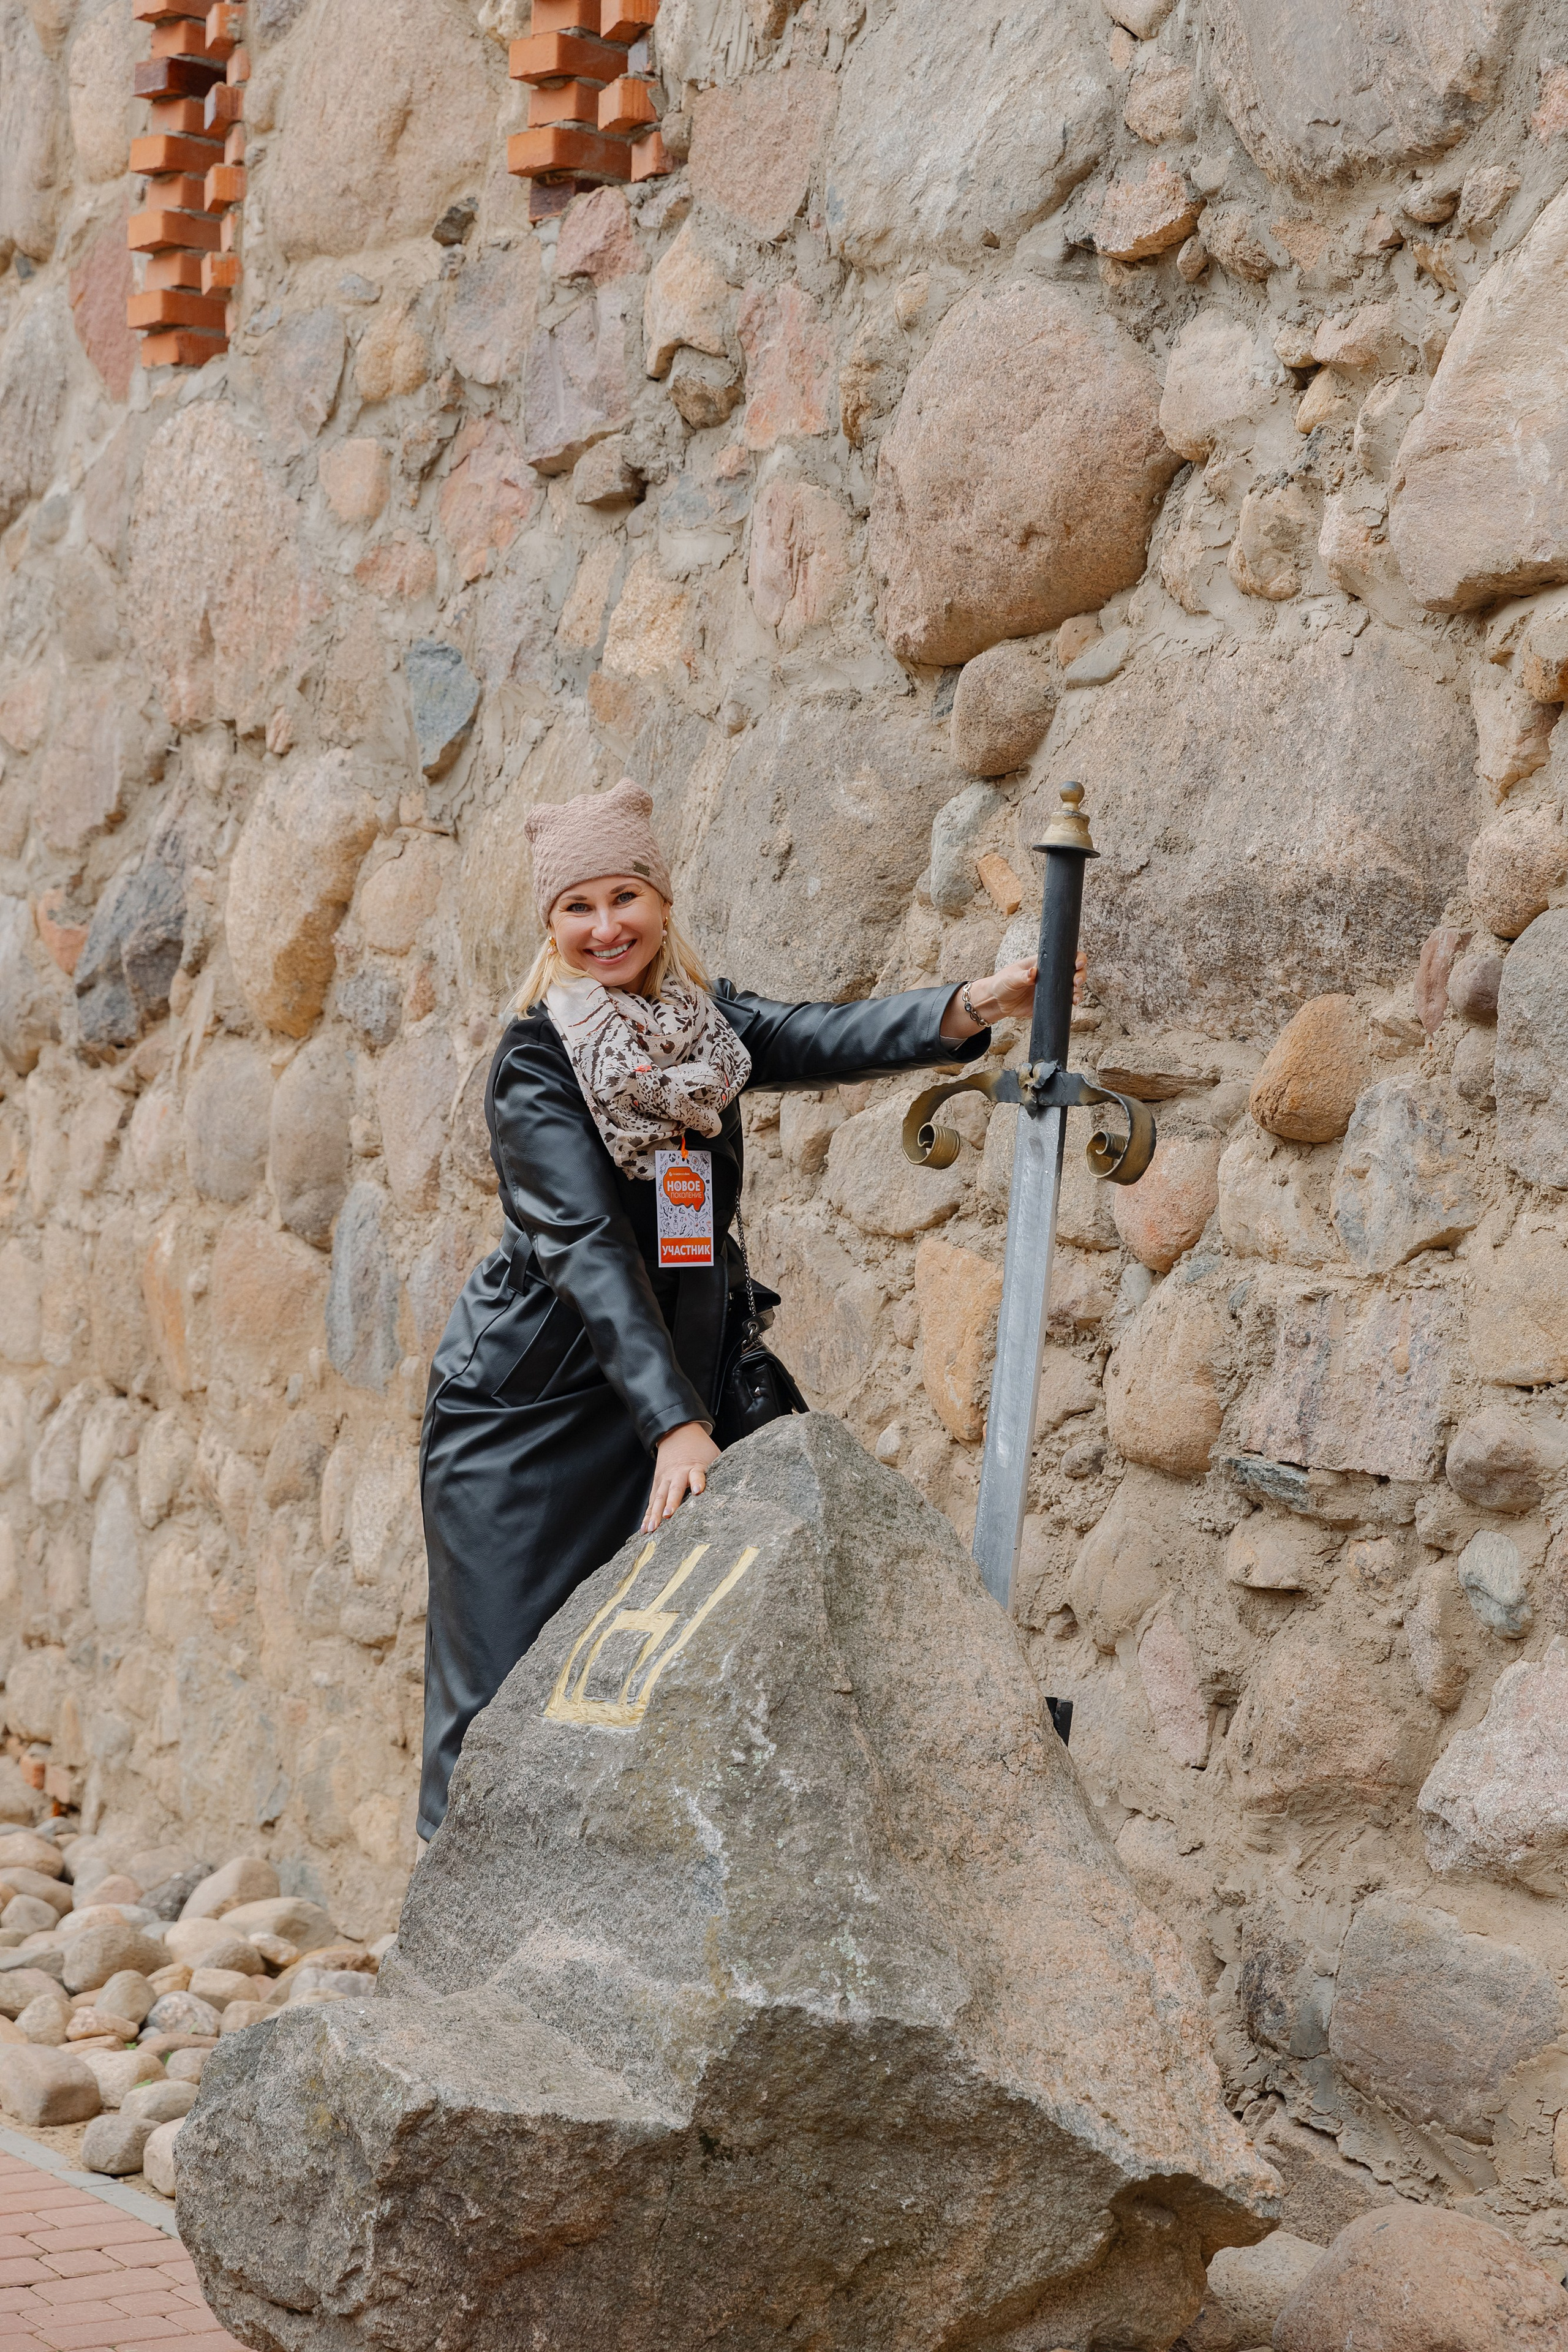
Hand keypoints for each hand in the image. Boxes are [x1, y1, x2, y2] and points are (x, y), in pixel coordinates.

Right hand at [642, 1421, 720, 1532]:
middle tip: (668, 1515)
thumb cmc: (699, 1449)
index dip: (697, 1481)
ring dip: (655, 1514)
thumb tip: (743, 1489)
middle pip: (673, 1489)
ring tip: (652, 1529)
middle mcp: (677, 1474)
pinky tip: (645, 1530)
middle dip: (671, 1502)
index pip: (696, 1474)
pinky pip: (652, 1503)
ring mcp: (664, 1480)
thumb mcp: (713, 1455)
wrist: (677, 1433)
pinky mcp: (657, 1485)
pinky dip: (647, 1516)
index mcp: (694, 1466)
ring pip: (659, 1498)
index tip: (698, 1491)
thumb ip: (722, 1471)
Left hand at [941, 951, 1086, 1038]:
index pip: (1065, 955)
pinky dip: (1072, 1001)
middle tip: (1076, 981)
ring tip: (1075, 997)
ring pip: (1073, 987)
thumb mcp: (1010, 978)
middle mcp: (1051, 975)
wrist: (997, 1002)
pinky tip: (1073, 1003)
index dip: (1076, 957)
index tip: (1078, 962)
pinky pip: (1066, 1001)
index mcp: (1043, 963)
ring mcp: (1053, 989)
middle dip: (1081, 974)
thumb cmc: (1002, 984)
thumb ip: (1022, 976)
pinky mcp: (1051, 1002)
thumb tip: (1033, 973)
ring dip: (1079, 991)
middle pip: (1074, 971)